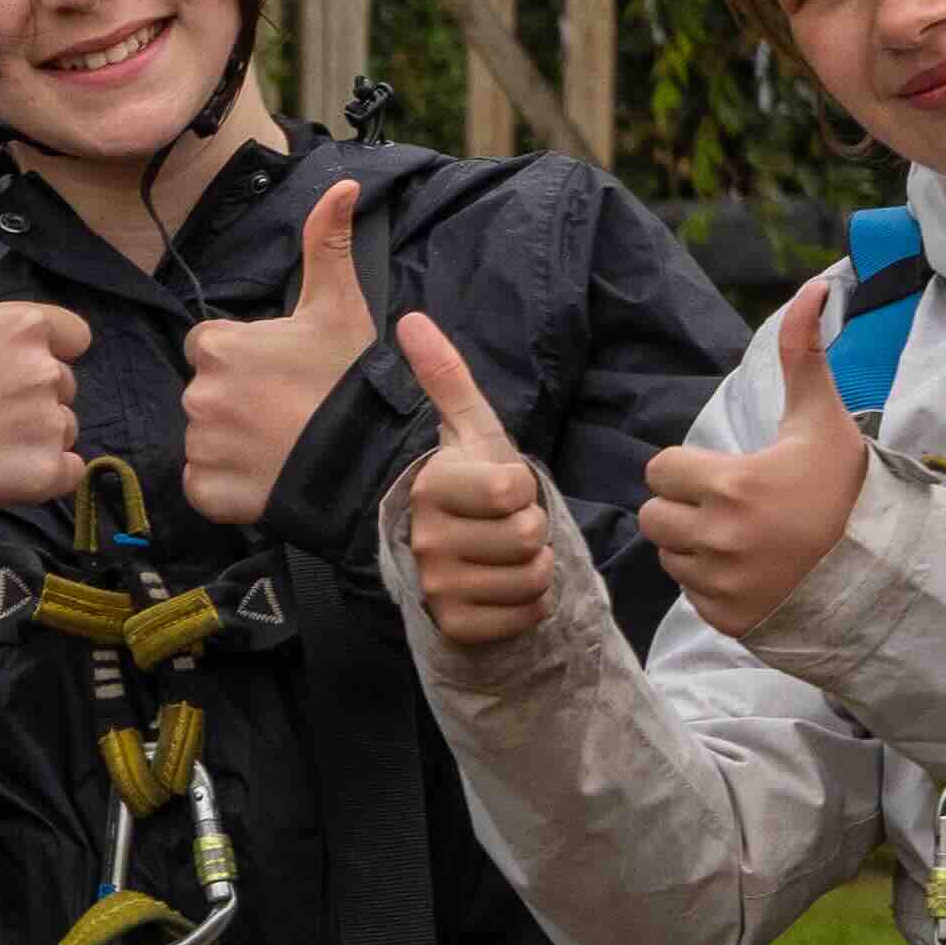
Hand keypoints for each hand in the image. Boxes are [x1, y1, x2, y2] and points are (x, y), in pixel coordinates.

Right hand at [0, 169, 89, 511]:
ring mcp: (49, 423)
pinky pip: (68, 470)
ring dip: (33, 435)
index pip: (68, 335)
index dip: (37, 350)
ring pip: (63, 426)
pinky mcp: (48, 471)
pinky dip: (42, 475)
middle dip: (29, 395)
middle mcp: (46, 370)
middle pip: (61, 383)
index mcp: (24, 324)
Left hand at [176, 175, 382, 531]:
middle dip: (237, 398)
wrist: (367, 463)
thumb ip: (327, 245)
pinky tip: (265, 474)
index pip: (210, 347)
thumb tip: (344, 186)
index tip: (281, 372)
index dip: (246, 358)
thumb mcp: (339, 308)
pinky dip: (227, 482)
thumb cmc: (350, 382)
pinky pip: (202, 483)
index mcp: (217, 346)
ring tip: (281, 442)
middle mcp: (197, 394)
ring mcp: (199, 446)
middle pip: (206, 391)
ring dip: (233, 441)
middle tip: (287, 409)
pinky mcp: (204, 491)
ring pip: (205, 437)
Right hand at [394, 315, 566, 653]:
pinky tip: (503, 587)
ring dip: (533, 569)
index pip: (514, 490)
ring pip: (530, 579)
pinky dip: (527, 605)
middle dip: (532, 531)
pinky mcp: (454, 624)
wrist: (445, 551)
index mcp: (433, 486)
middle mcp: (427, 539)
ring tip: (505, 555)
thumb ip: (445, 376)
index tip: (502, 490)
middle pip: (527, 537)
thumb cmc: (469, 485)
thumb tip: (411, 320)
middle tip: (505, 525)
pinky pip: (523, 615)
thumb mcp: (468, 429)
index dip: (524, 489)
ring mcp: (438, 585)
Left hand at [642, 268, 875, 640]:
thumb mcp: (822, 420)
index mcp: (730, 487)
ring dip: (694, 546)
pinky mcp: (727, 621)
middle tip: (731, 506)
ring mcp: (720, 585)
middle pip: (655, 516)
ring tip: (746, 539)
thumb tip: (814, 285)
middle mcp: (716, 539)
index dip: (687, 468)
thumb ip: (803, 355)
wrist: (889, 570)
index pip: (660, 470)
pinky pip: (692, 596)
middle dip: (683, 507)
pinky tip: (754, 572)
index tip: (725, 473)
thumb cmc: (848, 489)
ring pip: (669, 557)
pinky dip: (713, 585)